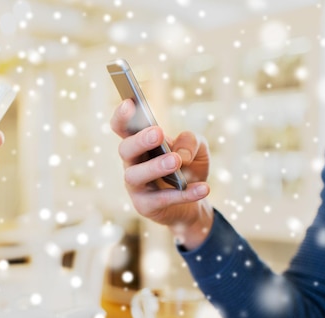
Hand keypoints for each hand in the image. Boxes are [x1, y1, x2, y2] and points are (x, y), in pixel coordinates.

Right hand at [110, 99, 213, 248]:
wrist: (193, 204)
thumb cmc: (188, 169)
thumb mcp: (198, 149)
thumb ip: (192, 142)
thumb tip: (181, 154)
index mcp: (139, 144)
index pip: (122, 127)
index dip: (122, 116)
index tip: (130, 103)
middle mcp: (132, 163)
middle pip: (125, 149)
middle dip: (139, 140)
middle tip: (157, 133)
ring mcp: (135, 186)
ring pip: (136, 175)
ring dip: (155, 166)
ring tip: (175, 161)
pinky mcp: (145, 206)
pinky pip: (162, 199)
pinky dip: (184, 194)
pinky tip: (203, 188)